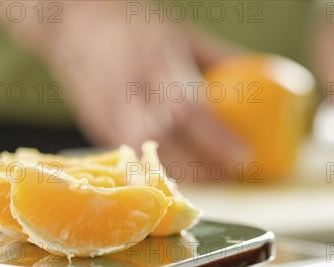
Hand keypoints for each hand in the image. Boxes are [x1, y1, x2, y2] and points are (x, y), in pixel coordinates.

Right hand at [7, 1, 247, 179]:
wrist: (73, 24)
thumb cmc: (135, 24)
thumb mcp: (182, 32)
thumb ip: (219, 59)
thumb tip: (260, 80)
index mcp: (153, 60)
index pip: (187, 108)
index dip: (218, 138)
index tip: (245, 156)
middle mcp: (129, 90)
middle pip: (167, 142)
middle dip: (204, 166)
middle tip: (233, 172)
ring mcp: (108, 114)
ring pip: (146, 158)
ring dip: (184, 175)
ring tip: (211, 176)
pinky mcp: (98, 130)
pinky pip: (134, 160)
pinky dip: (162, 171)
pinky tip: (182, 172)